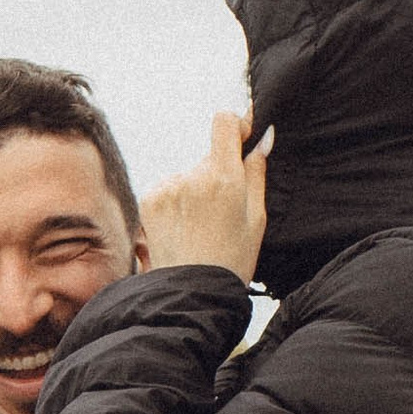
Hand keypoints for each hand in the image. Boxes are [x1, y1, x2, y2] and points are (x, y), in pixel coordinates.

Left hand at [140, 112, 269, 282]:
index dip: (236, 125)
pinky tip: (184, 228)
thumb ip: (257, 173)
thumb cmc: (231, 260)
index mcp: (224, 179)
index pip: (224, 121)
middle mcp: (192, 177)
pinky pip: (170, 187)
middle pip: (209, 155)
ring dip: (196, 190)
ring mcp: (167, 186)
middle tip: (225, 212)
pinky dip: (178, 201)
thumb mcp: (257, 219)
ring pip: (189, 174)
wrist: (191, 292)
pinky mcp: (149, 198)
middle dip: (220, 173)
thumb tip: (262, 138)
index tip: (243, 138)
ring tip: (202, 226)